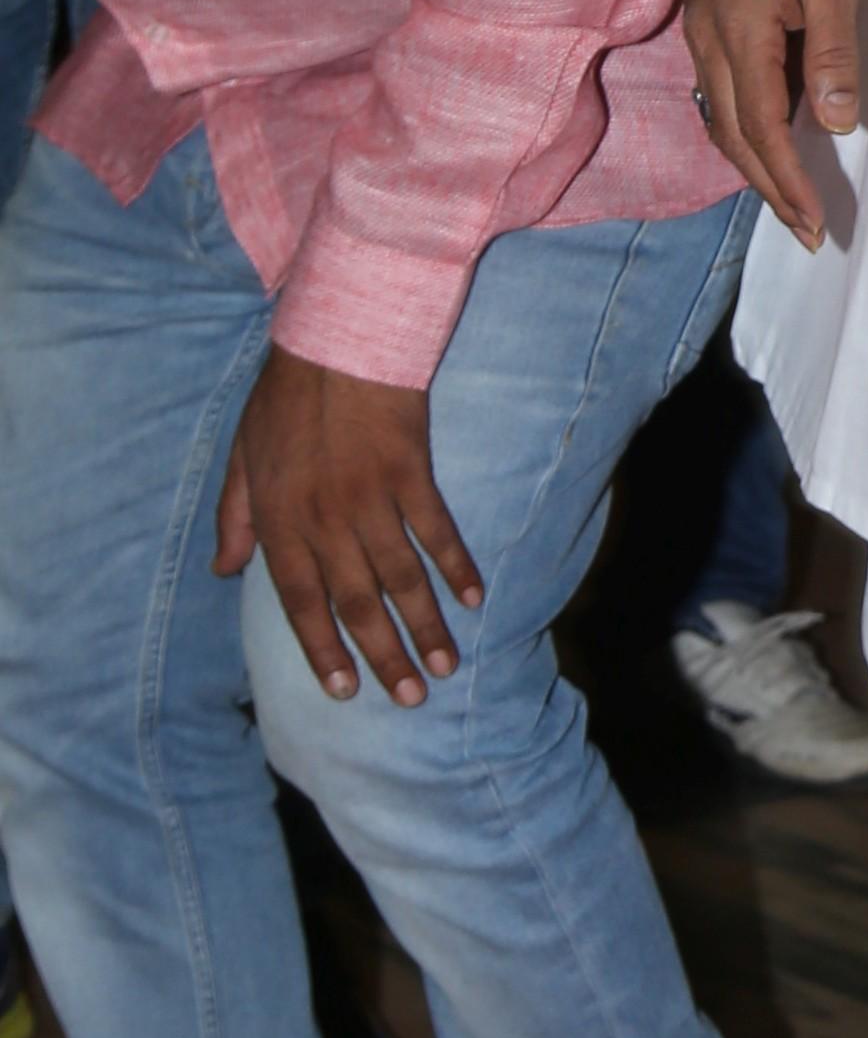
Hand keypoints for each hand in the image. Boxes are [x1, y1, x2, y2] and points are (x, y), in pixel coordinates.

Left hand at [216, 347, 483, 705]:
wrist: (334, 339)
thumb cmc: (284, 397)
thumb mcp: (241, 457)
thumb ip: (234, 519)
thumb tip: (224, 571)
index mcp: (280, 519)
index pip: (301, 601)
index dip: (324, 649)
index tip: (344, 691)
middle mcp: (324, 518)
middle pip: (358, 602)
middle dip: (384, 656)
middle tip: (409, 698)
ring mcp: (371, 497)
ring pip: (401, 577)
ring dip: (426, 626)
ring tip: (446, 668)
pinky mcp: (411, 473)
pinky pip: (437, 531)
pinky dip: (456, 567)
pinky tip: (473, 599)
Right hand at [681, 0, 863, 249]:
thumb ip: (831, 52)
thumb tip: (832, 123)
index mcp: (739, 34)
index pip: (761, 130)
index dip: (788, 183)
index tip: (814, 224)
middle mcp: (706, 41)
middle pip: (731, 137)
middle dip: (769, 190)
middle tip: (806, 232)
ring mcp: (698, 31)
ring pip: (716, 119)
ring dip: (750, 165)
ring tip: (787, 201)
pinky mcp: (701, 20)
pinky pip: (714, 92)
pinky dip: (738, 130)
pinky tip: (764, 141)